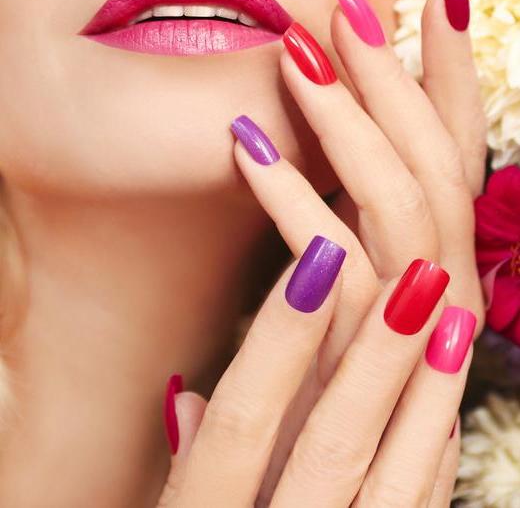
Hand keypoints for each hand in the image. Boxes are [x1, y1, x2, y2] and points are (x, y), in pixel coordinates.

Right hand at [157, 239, 472, 506]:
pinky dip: (437, 454)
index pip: (243, 421)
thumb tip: (193, 400)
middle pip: (333, 444)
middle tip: (414, 275)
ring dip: (429, 398)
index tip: (317, 259)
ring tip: (455, 320)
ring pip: (396, 480)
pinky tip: (450, 397)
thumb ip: (190, 475)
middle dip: (377, 358)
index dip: (280, 341)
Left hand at [238, 0, 486, 500]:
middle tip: (346, 6)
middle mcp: (445, 285)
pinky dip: (292, 200)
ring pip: (397, 198)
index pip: (459, 150)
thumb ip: (341, 237)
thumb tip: (323, 183)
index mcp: (443, 261)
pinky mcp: (358, 357)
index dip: (453, 73)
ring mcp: (412, 323)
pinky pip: (335, 263)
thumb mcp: (346, 295)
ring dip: (345, 119)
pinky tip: (246, 148)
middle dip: (394, 75)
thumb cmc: (329, 382)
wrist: (325, 488)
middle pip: (435, 159)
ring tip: (296, 55)